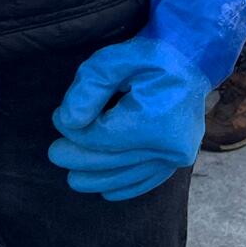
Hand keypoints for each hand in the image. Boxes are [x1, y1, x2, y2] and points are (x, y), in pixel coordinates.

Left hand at [48, 35, 209, 199]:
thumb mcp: (115, 59)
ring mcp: (178, 156)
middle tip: (54, 155)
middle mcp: (171, 146)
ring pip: (130, 174)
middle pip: (114, 160)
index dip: (76, 133)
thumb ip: (90, 88)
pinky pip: (149, 179)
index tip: (57, 119)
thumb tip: (68, 120)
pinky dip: (127, 186)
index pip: (103, 137)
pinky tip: (108, 192)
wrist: (191, 58)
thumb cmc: (151, 54)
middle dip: (81, 159)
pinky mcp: (180, 158)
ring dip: (100, 179)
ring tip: (73, 179)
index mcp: (155, 121)